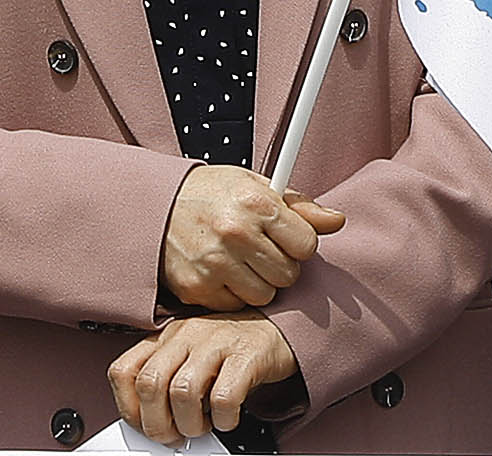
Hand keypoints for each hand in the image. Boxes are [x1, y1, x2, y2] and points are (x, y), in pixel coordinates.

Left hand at [108, 312, 298, 445]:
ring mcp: (215, 342)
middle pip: (149, 384)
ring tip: (203, 426)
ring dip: (190, 424)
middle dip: (158, 424)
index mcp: (165, 337)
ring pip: (182, 392)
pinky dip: (222, 419)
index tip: (144, 425)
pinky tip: (225, 418)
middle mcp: (186, 334)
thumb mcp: (186, 357)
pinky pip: (224, 397)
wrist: (274, 331)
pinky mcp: (246, 356)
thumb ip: (164, 379)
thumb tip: (146, 423)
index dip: (129, 408)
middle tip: (174, 435)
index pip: (123, 372)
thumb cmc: (227, 350)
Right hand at [159, 164, 342, 310]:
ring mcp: (214, 262)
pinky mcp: (196, 287)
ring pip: (264, 296)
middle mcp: (236, 232)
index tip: (284, 239)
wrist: (154, 204)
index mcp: (256, 202)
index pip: (307, 245)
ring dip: (256, 284)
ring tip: (239, 263)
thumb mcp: (254, 185)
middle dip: (278, 267)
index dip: (298, 244)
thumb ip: (299, 206)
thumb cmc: (211, 193)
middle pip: (288, 276)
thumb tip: (337, 220)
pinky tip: (219, 273)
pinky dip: (230, 295)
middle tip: (258, 252)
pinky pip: (234, 306)